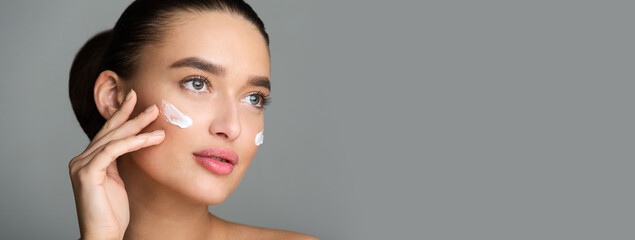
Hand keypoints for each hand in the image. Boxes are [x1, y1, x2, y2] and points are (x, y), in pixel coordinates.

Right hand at [68, 90, 163, 239]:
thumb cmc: (112, 213)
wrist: (103, 235)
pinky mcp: (87, 173)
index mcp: (88, 161)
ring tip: (156, 118)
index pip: (107, 133)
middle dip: (130, 115)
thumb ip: (120, 162)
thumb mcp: (118, 181)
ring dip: (137, 127)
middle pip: (109, 131)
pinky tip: (149, 139)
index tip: (135, 100)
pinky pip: (113, 150)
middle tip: (150, 102)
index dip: (121, 115)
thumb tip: (135, 144)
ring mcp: (81, 166)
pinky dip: (133, 142)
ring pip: (113, 138)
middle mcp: (81, 160)